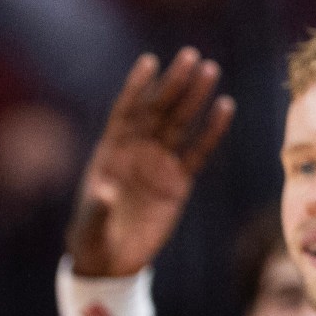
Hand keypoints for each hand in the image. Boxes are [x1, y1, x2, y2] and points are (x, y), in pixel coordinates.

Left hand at [68, 47, 233, 277]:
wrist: (111, 260)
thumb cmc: (92, 238)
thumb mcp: (90, 226)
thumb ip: (97, 208)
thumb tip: (106, 192)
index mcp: (110, 152)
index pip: (125, 112)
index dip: (136, 88)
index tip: (149, 62)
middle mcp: (136, 151)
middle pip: (157, 110)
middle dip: (172, 84)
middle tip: (190, 56)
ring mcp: (158, 164)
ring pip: (179, 124)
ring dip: (194, 97)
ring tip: (210, 69)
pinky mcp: (178, 182)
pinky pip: (197, 152)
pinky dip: (211, 131)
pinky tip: (224, 107)